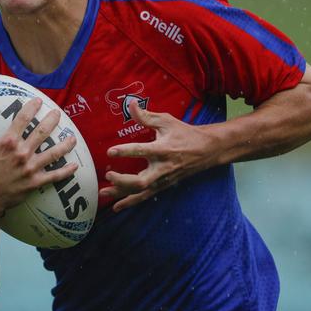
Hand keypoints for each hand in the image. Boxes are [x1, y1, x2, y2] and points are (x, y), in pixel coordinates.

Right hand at [0, 97, 77, 218]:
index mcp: (7, 142)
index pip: (23, 119)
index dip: (32, 107)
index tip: (39, 101)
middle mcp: (21, 153)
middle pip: (42, 132)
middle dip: (52, 120)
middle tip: (58, 113)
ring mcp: (30, 168)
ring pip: (53, 153)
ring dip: (65, 144)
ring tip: (73, 138)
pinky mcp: (34, 183)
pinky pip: (54, 176)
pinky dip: (66, 171)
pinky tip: (75, 166)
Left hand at [100, 99, 218, 212]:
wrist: (207, 150)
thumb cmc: (184, 133)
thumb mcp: (166, 121)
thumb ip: (146, 116)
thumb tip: (130, 104)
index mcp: (163, 149)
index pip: (142, 151)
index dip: (125, 151)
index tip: (110, 151)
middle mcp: (163, 168)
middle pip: (141, 181)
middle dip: (122, 181)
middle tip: (108, 175)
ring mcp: (163, 179)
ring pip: (141, 192)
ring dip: (121, 194)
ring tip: (103, 193)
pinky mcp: (163, 185)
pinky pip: (145, 196)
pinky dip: (130, 202)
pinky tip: (117, 206)